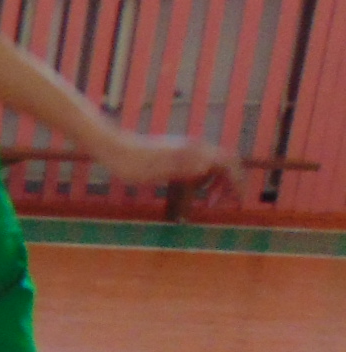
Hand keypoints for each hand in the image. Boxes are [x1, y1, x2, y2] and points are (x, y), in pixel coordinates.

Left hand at [102, 130, 237, 197]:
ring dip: (214, 183)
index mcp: (194, 151)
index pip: (230, 163)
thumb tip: (210, 166)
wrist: (113, 148)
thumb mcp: (160, 171)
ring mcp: (185, 147)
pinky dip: (200, 179)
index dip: (238, 182)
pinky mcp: (175, 151)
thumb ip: (186, 167)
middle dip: (228, 185)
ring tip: (204, 202)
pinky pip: (198, 165)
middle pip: (225, 164)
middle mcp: (194, 146)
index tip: (236, 201)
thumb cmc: (134, 163)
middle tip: (214, 205)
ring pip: (212, 165)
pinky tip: (188, 191)